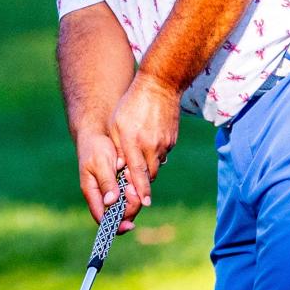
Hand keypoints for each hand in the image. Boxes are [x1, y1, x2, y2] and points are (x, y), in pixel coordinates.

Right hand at [76, 129, 136, 233]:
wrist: (97, 132)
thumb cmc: (95, 146)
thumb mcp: (100, 162)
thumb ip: (106, 182)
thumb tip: (110, 202)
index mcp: (92, 193)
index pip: (102, 218)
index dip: (116, 225)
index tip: (130, 225)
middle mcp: (102, 196)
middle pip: (119, 214)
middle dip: (130, 205)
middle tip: (132, 188)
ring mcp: (112, 190)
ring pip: (127, 204)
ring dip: (134, 195)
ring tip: (129, 175)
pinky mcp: (120, 183)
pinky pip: (131, 193)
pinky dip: (135, 187)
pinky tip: (133, 174)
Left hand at [108, 71, 180, 217]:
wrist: (160, 85)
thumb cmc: (132, 104)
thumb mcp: (116, 124)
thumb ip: (117, 148)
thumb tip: (119, 170)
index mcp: (134, 141)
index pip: (137, 172)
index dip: (140, 190)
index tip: (144, 203)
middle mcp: (151, 145)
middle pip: (149, 174)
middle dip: (142, 182)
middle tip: (136, 186)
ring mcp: (164, 142)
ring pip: (156, 165)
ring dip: (148, 167)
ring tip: (140, 157)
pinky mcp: (172, 139)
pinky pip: (163, 154)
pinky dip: (155, 154)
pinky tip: (149, 143)